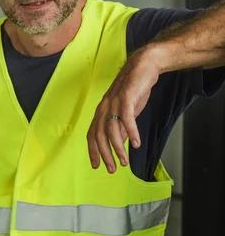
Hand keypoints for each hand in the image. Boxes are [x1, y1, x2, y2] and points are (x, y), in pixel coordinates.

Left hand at [87, 48, 161, 172]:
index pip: (92, 134)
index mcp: (101, 111)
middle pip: (100, 135)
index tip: (96, 165)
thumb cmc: (133, 90)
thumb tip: (118, 144)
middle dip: (105, 154)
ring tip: (124, 162)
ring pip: (112, 130)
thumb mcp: (125, 112)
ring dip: (118, 148)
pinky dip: (131, 132)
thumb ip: (119, 126)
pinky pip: (127, 118)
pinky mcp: (126, 98)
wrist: (142, 67)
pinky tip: (135, 144)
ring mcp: (114, 102)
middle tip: (111, 169)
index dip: (92, 151)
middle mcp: (104, 107)